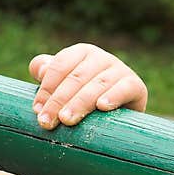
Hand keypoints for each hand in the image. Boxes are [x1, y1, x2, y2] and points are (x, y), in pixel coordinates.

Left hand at [29, 43, 147, 128]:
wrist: (117, 113)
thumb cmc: (81, 97)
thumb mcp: (62, 84)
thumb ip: (47, 72)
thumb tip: (39, 68)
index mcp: (80, 53)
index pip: (60, 65)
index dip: (47, 87)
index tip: (37, 109)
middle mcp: (101, 58)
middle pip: (76, 77)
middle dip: (59, 100)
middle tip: (47, 121)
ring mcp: (120, 70)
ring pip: (97, 84)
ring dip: (80, 103)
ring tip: (66, 120)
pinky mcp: (136, 85)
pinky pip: (125, 88)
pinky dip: (113, 96)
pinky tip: (102, 107)